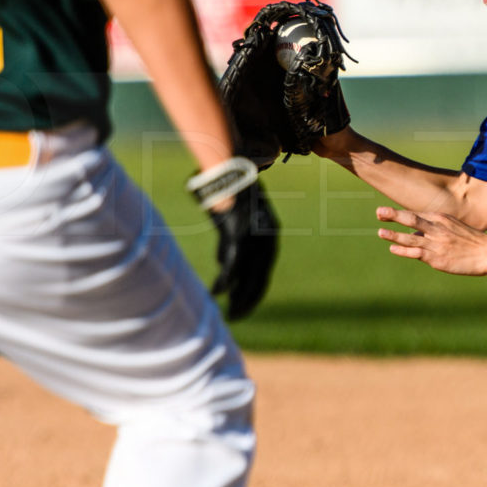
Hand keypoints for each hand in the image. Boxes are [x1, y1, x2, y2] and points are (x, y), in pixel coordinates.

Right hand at [209, 181, 279, 318]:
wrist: (231, 170)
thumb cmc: (231, 194)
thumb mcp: (235, 221)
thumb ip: (231, 243)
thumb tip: (224, 264)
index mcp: (270, 236)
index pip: (264, 272)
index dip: (254, 291)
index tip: (244, 304)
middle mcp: (268, 240)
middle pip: (259, 279)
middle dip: (247, 300)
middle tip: (236, 316)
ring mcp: (256, 237)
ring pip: (248, 277)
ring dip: (238, 297)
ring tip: (229, 313)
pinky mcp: (241, 233)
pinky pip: (233, 265)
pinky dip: (224, 280)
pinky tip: (216, 293)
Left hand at [376, 206, 486, 275]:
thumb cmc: (470, 241)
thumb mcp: (452, 227)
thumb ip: (432, 228)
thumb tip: (412, 233)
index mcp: (441, 218)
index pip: (415, 214)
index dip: (398, 213)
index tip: (383, 212)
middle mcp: (437, 229)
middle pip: (411, 219)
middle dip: (393, 216)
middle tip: (378, 213)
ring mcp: (436, 243)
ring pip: (410, 237)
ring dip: (394, 235)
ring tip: (380, 232)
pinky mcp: (437, 258)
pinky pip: (416, 253)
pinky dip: (403, 250)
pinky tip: (392, 248)